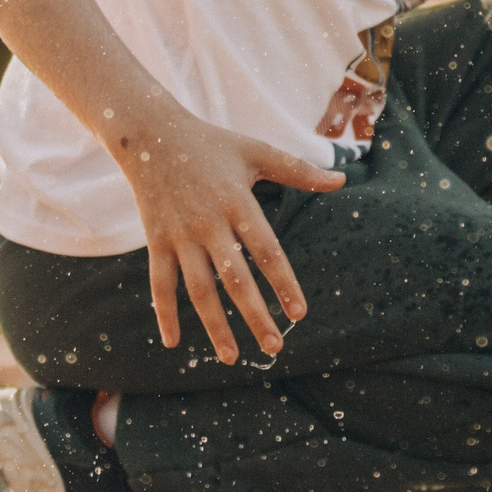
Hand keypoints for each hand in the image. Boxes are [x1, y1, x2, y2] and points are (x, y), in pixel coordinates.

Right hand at [121, 109, 342, 363]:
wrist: (150, 134)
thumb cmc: (212, 144)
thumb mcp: (257, 151)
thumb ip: (299, 171)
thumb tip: (341, 179)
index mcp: (238, 202)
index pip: (267, 250)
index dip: (283, 283)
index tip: (299, 313)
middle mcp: (208, 223)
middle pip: (234, 279)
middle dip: (255, 316)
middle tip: (274, 348)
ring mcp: (179, 235)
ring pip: (198, 289)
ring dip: (214, 326)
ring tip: (232, 357)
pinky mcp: (156, 241)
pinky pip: (160, 283)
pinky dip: (164, 313)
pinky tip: (172, 342)